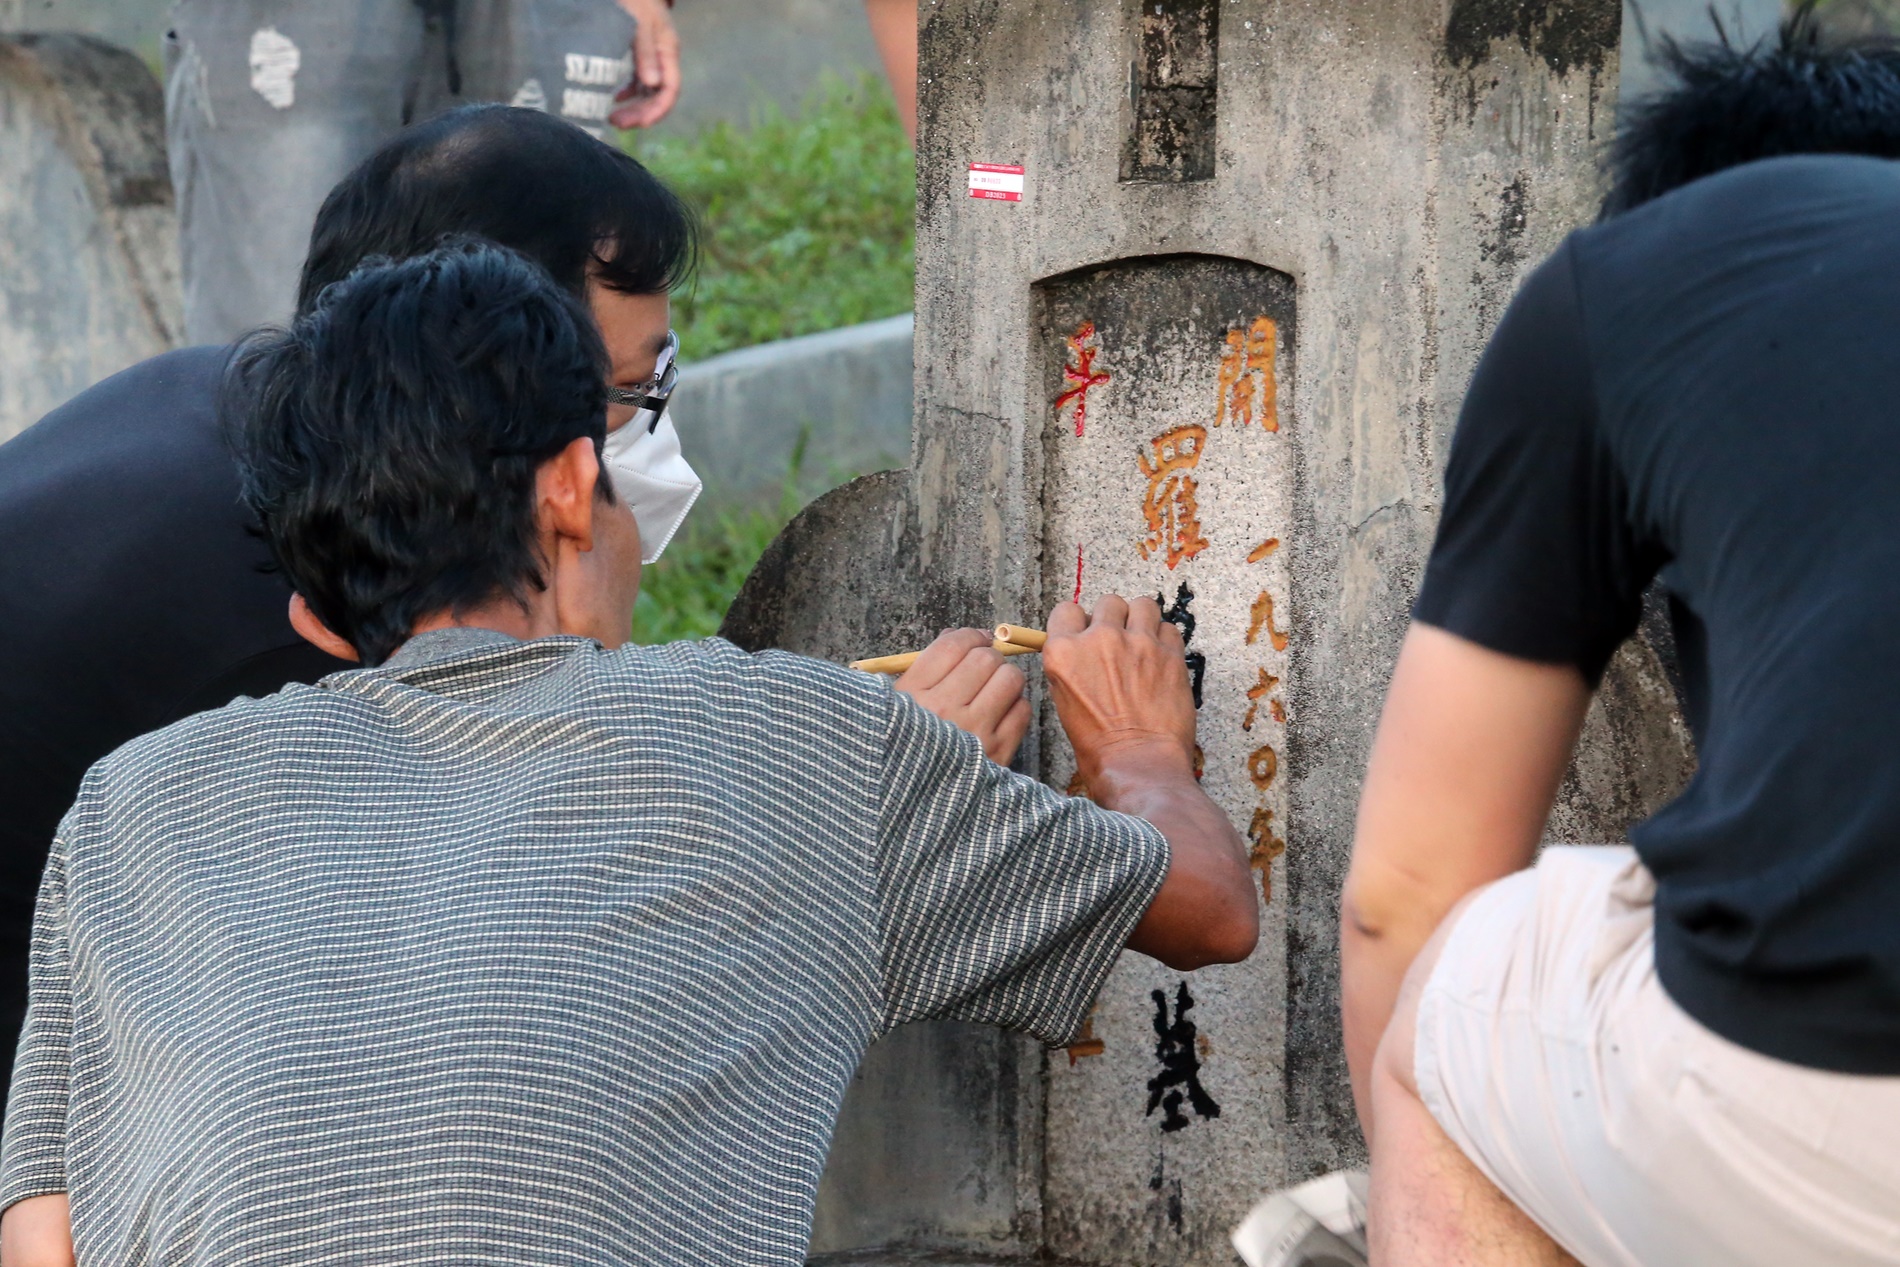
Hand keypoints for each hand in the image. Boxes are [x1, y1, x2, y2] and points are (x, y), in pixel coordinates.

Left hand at [610, 0, 681, 129]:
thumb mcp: (639, 23)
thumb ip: (646, 52)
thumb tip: (652, 84)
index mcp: (668, 51)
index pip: (670, 90)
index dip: (657, 111)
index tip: (639, 123)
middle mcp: (663, 59)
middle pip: (658, 96)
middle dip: (640, 114)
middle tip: (615, 123)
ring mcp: (653, 59)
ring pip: (648, 92)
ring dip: (633, 108)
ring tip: (612, 118)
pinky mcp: (641, 56)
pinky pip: (639, 83)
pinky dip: (628, 94)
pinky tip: (616, 98)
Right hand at [895, 629, 1030, 764]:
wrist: (913, 810)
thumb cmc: (905, 748)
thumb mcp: (897, 707)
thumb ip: (924, 670)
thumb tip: (962, 636)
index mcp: (910, 696)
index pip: (952, 646)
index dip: (970, 636)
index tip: (976, 641)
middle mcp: (941, 711)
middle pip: (985, 658)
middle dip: (989, 657)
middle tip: (984, 670)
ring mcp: (972, 733)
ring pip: (1010, 679)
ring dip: (1006, 680)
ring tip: (993, 693)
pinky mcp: (997, 754)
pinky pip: (1022, 710)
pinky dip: (1016, 707)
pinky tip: (1000, 716)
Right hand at [1044, 596, 1254, 969]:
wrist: (1139, 770)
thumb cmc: (1099, 751)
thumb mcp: (1066, 707)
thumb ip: (1071, 670)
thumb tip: (1079, 652)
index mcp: (1062, 655)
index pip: (1066, 610)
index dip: (1079, 623)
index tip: (1087, 635)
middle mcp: (1098, 641)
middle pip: (1107, 602)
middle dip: (1113, 620)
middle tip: (1120, 645)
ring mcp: (1137, 644)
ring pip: (1142, 605)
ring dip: (1143, 621)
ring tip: (1144, 645)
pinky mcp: (1169, 654)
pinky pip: (1169, 627)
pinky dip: (1166, 639)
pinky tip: (1162, 662)